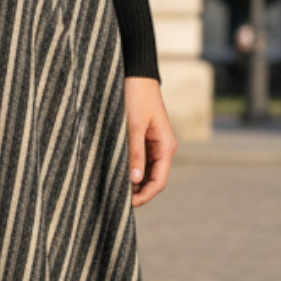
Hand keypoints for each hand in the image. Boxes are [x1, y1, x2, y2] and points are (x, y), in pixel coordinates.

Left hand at [126, 76, 175, 206]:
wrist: (137, 75)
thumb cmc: (137, 97)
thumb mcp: (133, 125)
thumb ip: (135, 152)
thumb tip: (135, 179)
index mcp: (166, 147)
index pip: (158, 182)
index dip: (144, 196)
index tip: (127, 204)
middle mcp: (163, 149)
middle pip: (153, 180)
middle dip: (138, 192)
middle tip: (117, 201)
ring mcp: (154, 145)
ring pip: (146, 172)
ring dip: (133, 182)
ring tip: (114, 189)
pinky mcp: (145, 140)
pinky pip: (140, 161)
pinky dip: (131, 170)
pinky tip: (117, 174)